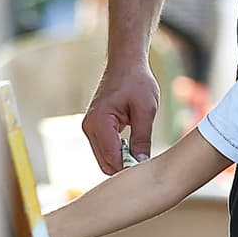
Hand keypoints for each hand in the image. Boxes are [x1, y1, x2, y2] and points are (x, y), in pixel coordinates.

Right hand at [82, 59, 160, 173]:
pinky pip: (105, 151)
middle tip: (148, 164)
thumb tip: (142, 163)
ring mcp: (90, 129)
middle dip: (125, 168)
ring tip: (141, 154)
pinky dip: (118, 154)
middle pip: (105, 164)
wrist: (126, 64)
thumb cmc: (137, 81)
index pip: (112, 158)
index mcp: (100, 121)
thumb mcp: (146, 110)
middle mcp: (90, 127)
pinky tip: (133, 148)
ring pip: (104, 160)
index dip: (129, 169)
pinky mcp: (94, 129)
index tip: (148, 171)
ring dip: (122, 161)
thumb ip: (142, 138)